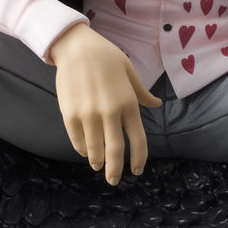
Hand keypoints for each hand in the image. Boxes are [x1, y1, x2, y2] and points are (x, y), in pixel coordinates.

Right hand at [48, 22, 161, 184]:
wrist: (76, 47)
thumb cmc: (106, 57)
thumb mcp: (130, 72)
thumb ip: (142, 94)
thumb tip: (157, 105)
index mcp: (129, 104)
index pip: (138, 140)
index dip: (139, 160)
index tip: (136, 170)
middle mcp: (110, 112)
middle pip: (115, 152)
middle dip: (115, 170)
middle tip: (114, 180)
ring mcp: (89, 115)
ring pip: (94, 150)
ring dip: (97, 162)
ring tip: (97, 165)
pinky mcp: (70, 114)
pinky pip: (78, 140)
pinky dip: (82, 149)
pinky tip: (85, 152)